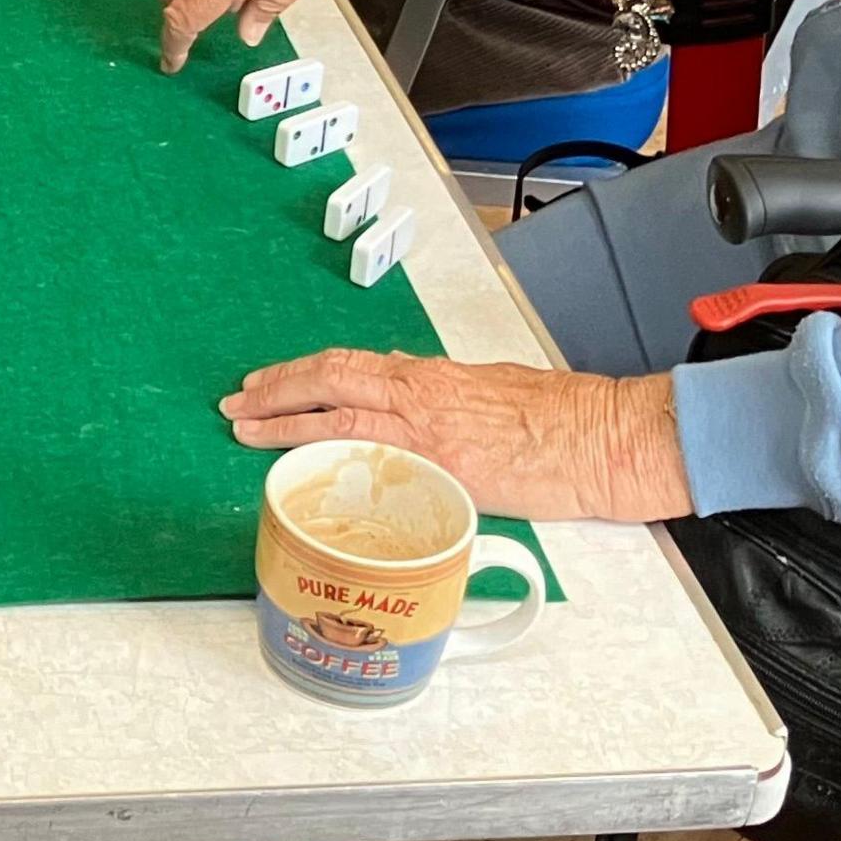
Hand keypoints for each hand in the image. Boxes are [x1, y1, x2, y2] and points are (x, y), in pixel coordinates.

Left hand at [222, 351, 693, 521]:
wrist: (604, 440)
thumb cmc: (559, 417)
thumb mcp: (488, 388)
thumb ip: (438, 393)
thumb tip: (401, 392)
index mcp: (431, 377)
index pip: (346, 366)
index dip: (297, 374)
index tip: (262, 383)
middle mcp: (422, 398)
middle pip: (329, 381)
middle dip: (274, 392)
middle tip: (236, 405)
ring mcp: (430, 436)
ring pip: (340, 417)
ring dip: (286, 424)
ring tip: (247, 430)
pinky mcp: (447, 473)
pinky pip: (380, 466)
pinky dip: (339, 465)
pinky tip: (307, 475)